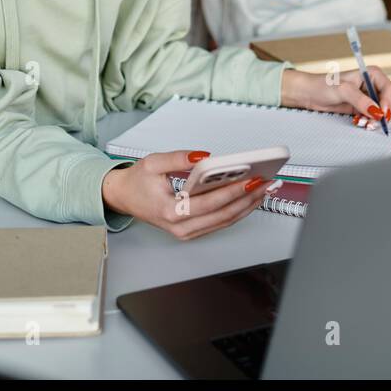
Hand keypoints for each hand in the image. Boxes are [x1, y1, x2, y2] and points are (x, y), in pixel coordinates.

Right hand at [101, 151, 281, 240]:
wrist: (123, 197)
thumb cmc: (136, 182)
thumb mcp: (153, 162)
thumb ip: (178, 158)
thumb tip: (204, 157)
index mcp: (170, 212)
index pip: (209, 204)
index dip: (232, 192)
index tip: (251, 179)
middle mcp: (181, 228)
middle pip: (223, 216)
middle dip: (248, 199)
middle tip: (267, 183)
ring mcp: (187, 233)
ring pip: (225, 221)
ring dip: (248, 206)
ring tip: (265, 189)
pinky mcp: (192, 231)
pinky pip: (220, 222)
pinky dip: (237, 209)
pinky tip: (250, 197)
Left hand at [279, 66, 390, 126]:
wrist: (308, 94)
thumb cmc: (322, 85)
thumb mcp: (343, 91)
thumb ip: (361, 100)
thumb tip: (376, 111)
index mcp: (371, 74)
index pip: (388, 88)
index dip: (387, 101)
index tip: (382, 112)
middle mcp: (371, 85)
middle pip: (387, 102)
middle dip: (381, 114)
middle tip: (372, 122)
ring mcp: (366, 98)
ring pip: (380, 112)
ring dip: (374, 120)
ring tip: (362, 123)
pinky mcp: (360, 108)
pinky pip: (371, 118)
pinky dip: (367, 122)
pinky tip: (358, 122)